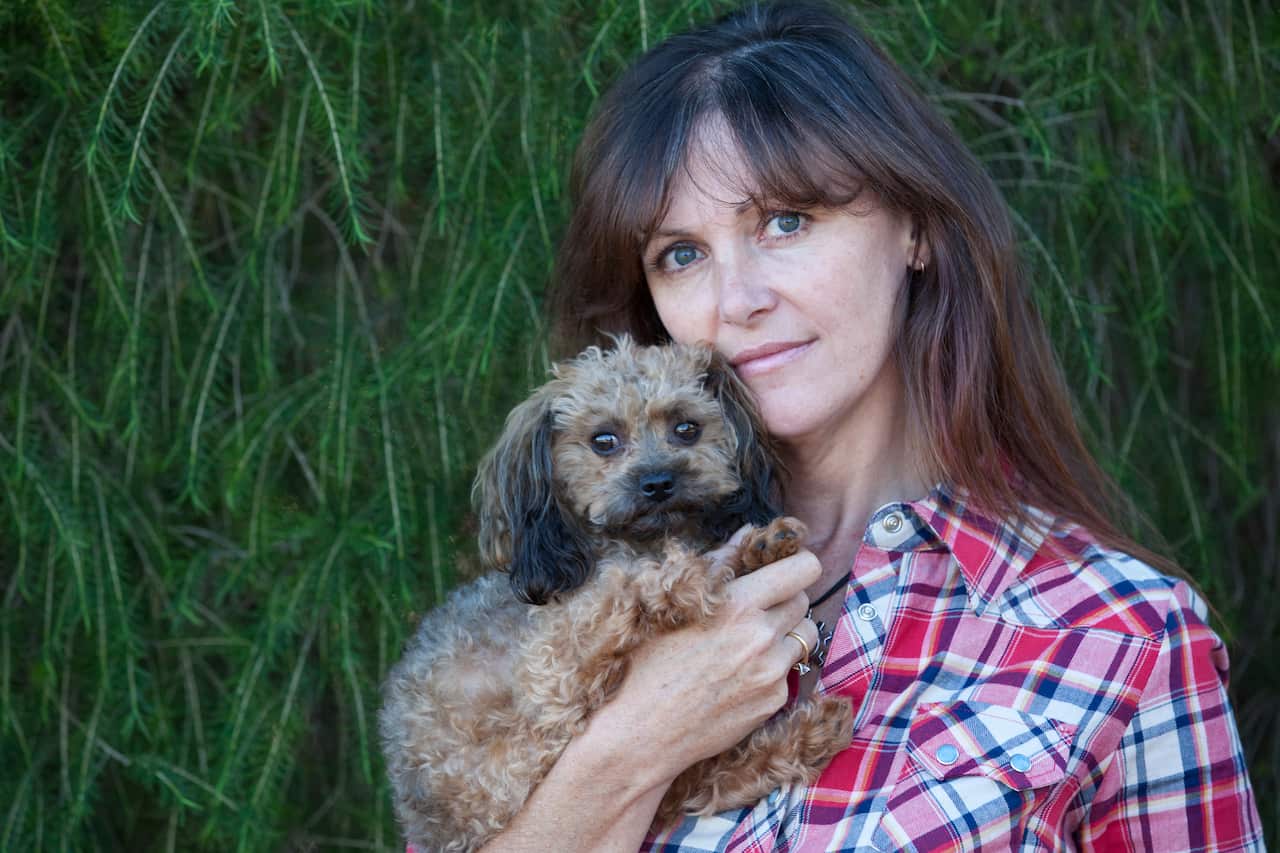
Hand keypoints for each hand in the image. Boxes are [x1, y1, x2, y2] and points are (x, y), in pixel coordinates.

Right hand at [586, 526, 823, 788]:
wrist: (641, 731)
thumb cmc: (647, 661)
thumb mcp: (677, 604)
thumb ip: (719, 563)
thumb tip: (749, 533)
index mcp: (738, 604)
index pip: (803, 569)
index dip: (798, 564)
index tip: (787, 568)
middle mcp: (762, 637)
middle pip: (804, 600)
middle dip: (785, 599)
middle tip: (758, 607)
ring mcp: (772, 672)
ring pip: (804, 636)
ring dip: (786, 632)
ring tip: (751, 640)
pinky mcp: (773, 702)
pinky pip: (789, 672)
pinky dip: (774, 667)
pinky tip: (740, 673)